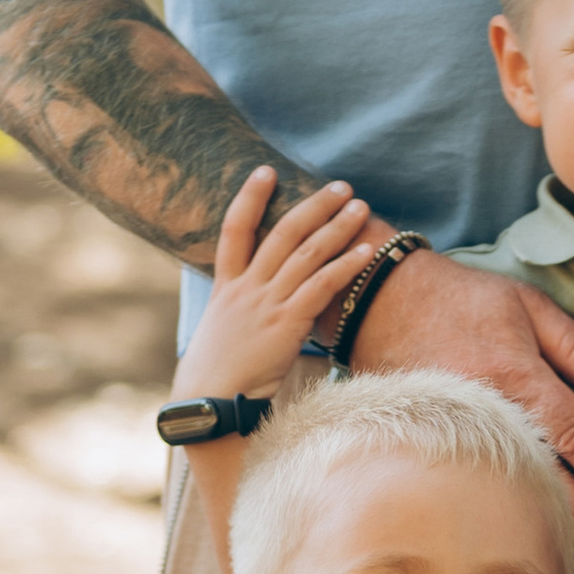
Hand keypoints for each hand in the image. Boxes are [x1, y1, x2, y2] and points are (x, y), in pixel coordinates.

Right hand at [176, 166, 381, 402]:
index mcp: (226, 287)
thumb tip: (255, 302)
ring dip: (336, 227)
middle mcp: (246, 288)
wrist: (209, 402)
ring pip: (306, 254)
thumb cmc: (217, 375)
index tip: (266, 171)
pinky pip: (320, 287)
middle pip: (282, 233)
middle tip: (339, 186)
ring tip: (360, 207)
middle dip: (313, 205)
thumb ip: (238, 309)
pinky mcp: (286, 324)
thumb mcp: (220, 332)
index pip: (234, 230)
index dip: (249, 198)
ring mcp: (266, 304)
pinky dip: (344, 267)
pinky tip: (364, 253)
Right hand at [345, 249, 573, 565]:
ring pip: (510, 491)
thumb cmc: (461, 300)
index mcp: (519, 376)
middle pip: (546, 476)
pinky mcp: (434, 443)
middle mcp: (490, 413)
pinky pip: (475, 487)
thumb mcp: (527, 305)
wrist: (382, 302)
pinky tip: (521, 538)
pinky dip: (501, 515)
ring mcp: (458, 433)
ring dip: (547, 526)